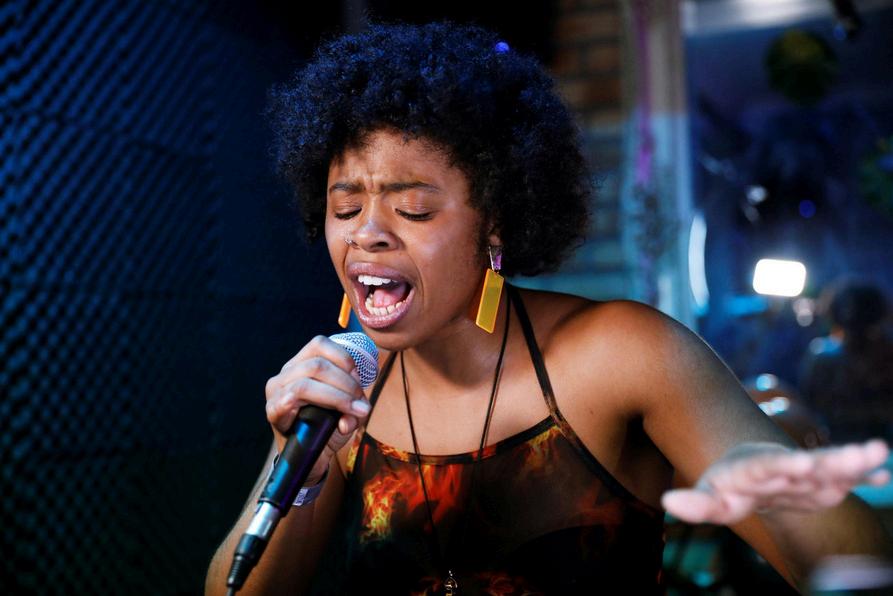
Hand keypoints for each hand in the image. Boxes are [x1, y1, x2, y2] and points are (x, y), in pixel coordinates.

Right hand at [264, 335, 371, 481]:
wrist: (309, 458)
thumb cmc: (327, 427)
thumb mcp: (349, 410)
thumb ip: (357, 403)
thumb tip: (358, 409)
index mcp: (302, 363)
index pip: (320, 344)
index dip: (345, 359)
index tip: (359, 380)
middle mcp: (286, 372)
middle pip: (318, 363)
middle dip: (346, 382)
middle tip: (360, 403)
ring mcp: (276, 390)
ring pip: (307, 378)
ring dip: (338, 395)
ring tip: (354, 411)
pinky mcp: (272, 409)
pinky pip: (292, 396)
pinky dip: (322, 403)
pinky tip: (337, 420)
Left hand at [662, 440, 890, 524]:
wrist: (749, 472)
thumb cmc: (729, 488)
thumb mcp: (711, 498)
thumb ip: (696, 503)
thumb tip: (668, 503)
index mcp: (756, 469)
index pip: (771, 466)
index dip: (786, 465)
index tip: (803, 463)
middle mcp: (786, 467)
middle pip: (812, 463)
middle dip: (835, 460)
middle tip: (860, 453)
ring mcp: (808, 473)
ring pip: (833, 466)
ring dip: (854, 460)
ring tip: (878, 451)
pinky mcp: (824, 481)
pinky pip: (848, 478)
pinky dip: (865, 476)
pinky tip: (883, 474)